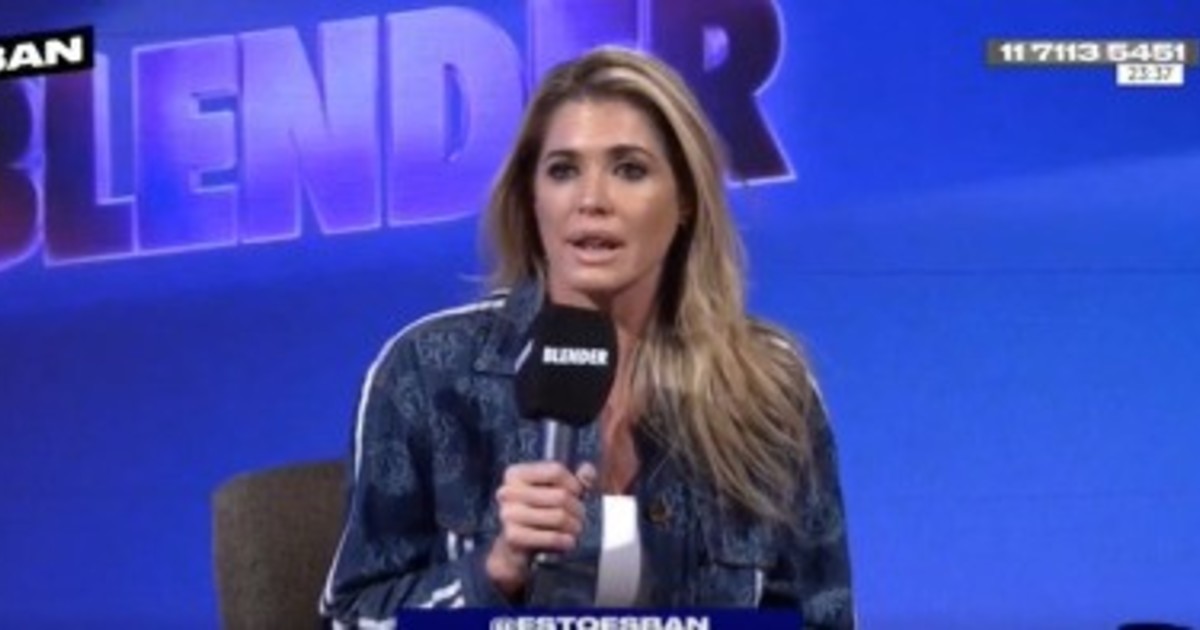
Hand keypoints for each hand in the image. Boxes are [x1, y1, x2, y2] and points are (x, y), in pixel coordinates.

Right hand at [485, 461, 595, 596]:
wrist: (515, 546)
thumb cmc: (537, 513)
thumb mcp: (554, 491)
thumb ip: (574, 479)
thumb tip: (588, 470)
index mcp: (516, 474)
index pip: (555, 471)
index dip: (574, 483)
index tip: (577, 494)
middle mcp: (508, 492)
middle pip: (561, 495)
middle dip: (578, 508)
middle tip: (580, 516)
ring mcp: (509, 514)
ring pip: (559, 517)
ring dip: (574, 526)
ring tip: (576, 528)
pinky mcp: (513, 536)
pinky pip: (551, 537)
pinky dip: (565, 541)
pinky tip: (568, 541)